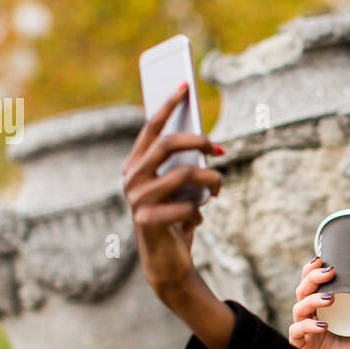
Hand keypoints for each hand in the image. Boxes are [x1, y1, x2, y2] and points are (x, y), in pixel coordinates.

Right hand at [123, 83, 223, 301]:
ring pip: (184, 174)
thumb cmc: (175, 218)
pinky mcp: (146, 220)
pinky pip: (186, 206)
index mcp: (135, 165)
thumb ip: (183, 165)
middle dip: (198, 141)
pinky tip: (198, 218)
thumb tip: (204, 144)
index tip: (185, 85)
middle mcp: (131, 178)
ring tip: (219, 189)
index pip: (151, 128)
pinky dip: (199, 211)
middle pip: (167, 144)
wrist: (166, 262)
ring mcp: (136, 199)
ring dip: (210, 180)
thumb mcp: (180, 189)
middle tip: (218, 148)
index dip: (168, 105)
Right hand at [286, 257, 349, 348]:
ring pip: (297, 309)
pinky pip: (296, 333)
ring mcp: (307, 338)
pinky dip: (307, 325)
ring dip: (311, 299)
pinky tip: (322, 325)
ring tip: (330, 298)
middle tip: (327, 271)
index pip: (314, 288)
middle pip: (302, 293)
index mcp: (327, 315)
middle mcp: (314, 323)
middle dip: (310, 279)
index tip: (324, 259)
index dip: (312, 272)